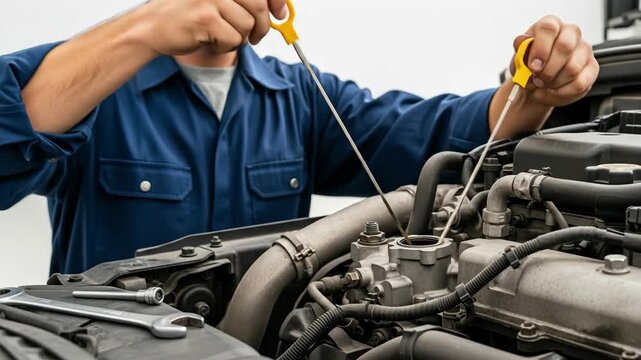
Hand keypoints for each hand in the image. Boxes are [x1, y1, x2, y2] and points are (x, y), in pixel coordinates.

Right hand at [137, 0, 286, 55]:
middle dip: (261, 27)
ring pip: (247, 26)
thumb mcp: (218, 2)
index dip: (277, 0)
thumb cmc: (185, 16)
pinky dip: (225, 46)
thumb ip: (245, 3)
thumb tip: (278, 9)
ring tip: (220, 36)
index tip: (280, 13)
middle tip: (255, 37)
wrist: (151, 27)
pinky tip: (209, 41)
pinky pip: (233, 39)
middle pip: (259, 6)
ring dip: (238, 38)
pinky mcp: (205, 17)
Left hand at [512, 15, 598, 106]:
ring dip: (553, 83)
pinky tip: (552, 92)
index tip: (533, 67)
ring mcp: (584, 49)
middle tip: (537, 80)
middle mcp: (571, 33)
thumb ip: (520, 48)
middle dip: (547, 70)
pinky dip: (562, 93)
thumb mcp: (519, 57)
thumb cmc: (529, 66)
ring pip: (572, 68)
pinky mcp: (592, 68)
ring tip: (543, 86)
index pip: (549, 28)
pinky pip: (580, 83)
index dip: (540, 49)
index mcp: (551, 25)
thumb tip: (521, 41)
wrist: (536, 83)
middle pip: (565, 47)